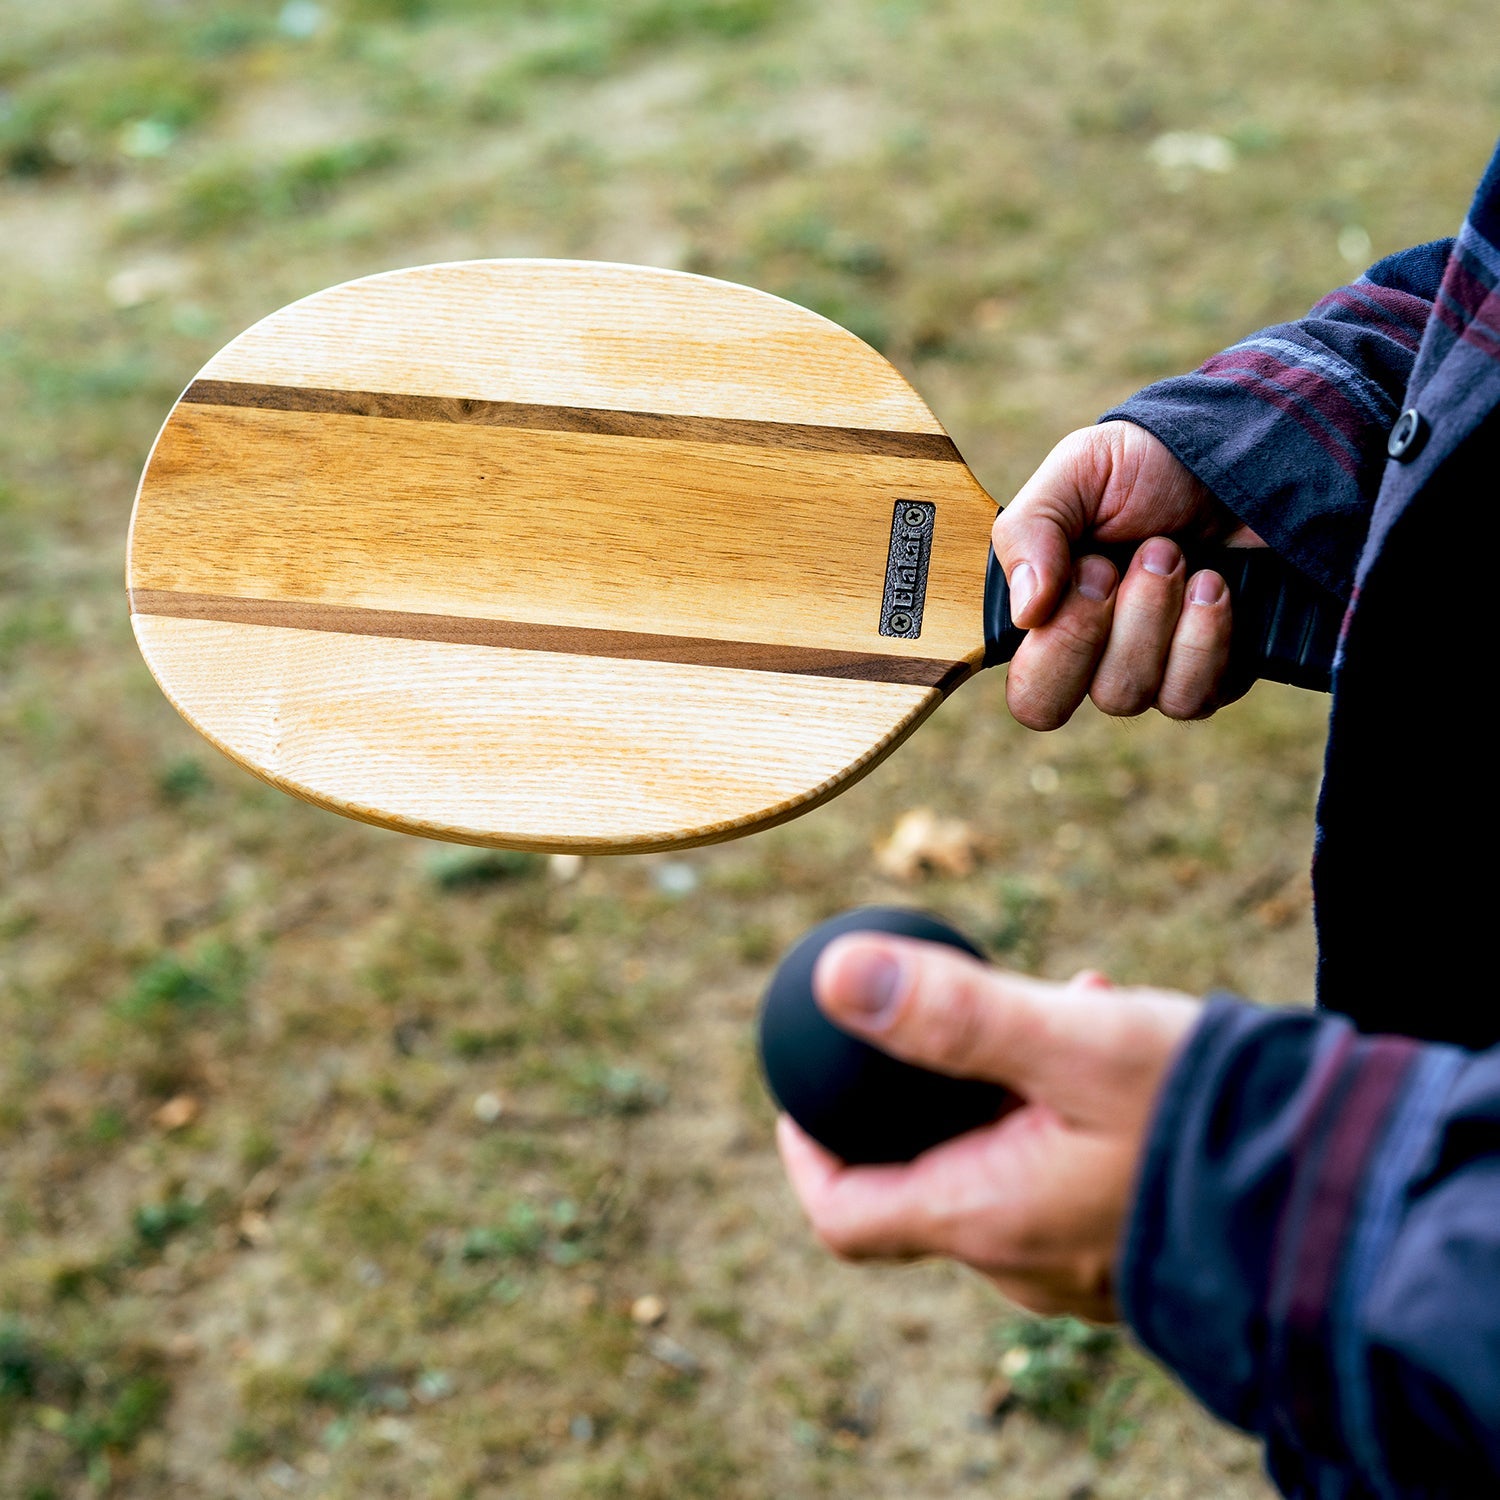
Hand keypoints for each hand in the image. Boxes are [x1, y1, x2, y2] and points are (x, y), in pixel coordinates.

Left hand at [776, 933, 1199, 1320]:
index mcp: (985, 1218)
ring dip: (1004, 1088)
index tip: (807, 1089)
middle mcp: (1023, 1260)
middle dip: (925, 1097)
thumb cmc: (1207, 1122)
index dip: (807, 1153)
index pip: (845, 1216)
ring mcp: (1080, 1264)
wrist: (1347, 1200)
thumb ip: (952, 1014)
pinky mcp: (1133, 1247)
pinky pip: (1064, 1176)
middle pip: (923, 1181)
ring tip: (1061, 1003)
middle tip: (955, 1018)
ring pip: (1002, 1165)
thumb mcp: (1072, 1044)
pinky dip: (1058, 1110)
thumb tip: (834, 977)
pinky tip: (1108, 1031)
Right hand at [992, 421, 1263, 729]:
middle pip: (1059, 706)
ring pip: (1127, 696)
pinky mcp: (1212, 677)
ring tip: (1176, 555)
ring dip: (1154, 619)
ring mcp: (1151, 675)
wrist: (1238, 456)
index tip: (1089, 568)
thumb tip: (1025, 615)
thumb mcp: (1076, 472)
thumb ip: (1029, 533)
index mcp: (1045, 619)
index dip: (1052, 645)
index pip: (1025, 691)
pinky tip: (1212, 586)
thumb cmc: (1146, 466)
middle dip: (1094, 631)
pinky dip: (1204, 639)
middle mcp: (1090, 660)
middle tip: (1131, 560)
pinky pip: (1193, 698)